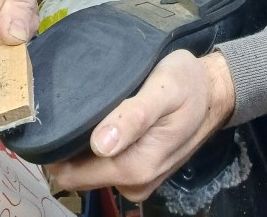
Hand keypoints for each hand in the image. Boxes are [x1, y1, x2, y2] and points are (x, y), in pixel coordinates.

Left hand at [48, 50, 235, 201]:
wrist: (214, 91)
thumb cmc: (188, 83)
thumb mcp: (164, 89)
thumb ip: (134, 116)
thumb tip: (101, 144)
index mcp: (136, 167)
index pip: (73, 173)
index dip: (56, 149)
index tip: (52, 117)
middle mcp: (133, 183)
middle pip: (78, 173)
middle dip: (68, 145)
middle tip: (67, 105)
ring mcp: (137, 180)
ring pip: (89, 169)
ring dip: (82, 144)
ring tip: (84, 108)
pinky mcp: (139, 172)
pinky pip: (105, 164)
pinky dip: (97, 145)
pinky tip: (100, 119)